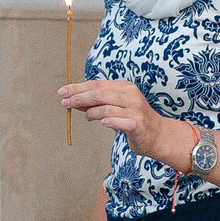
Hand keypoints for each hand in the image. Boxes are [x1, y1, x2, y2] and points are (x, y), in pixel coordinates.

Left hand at [60, 79, 185, 169]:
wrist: (158, 135)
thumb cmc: (133, 120)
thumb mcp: (115, 107)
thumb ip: (97, 103)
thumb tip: (73, 101)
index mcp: (124, 87)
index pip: (96, 85)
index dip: (77, 88)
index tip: (62, 92)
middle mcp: (130, 96)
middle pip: (99, 94)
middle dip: (78, 98)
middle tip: (64, 103)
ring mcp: (135, 110)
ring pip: (106, 108)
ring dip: (91, 112)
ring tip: (86, 117)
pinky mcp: (138, 124)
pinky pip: (120, 122)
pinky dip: (109, 121)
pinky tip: (102, 123)